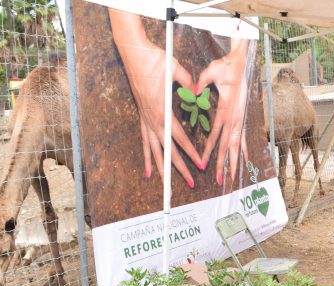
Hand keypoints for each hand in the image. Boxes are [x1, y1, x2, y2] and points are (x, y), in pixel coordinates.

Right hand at [109, 9, 201, 187]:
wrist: (132, 51)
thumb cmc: (154, 58)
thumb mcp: (175, 68)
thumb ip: (188, 81)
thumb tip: (198, 90)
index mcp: (161, 110)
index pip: (179, 137)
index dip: (191, 151)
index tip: (201, 163)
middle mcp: (151, 119)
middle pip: (168, 150)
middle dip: (180, 168)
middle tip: (193, 182)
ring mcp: (145, 119)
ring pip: (155, 151)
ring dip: (164, 169)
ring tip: (170, 186)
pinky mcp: (142, 117)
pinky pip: (145, 142)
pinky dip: (148, 158)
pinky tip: (148, 173)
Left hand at [195, 38, 251, 184]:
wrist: (241, 62)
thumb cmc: (226, 66)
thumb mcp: (212, 71)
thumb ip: (201, 82)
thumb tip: (194, 91)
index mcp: (226, 110)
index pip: (216, 135)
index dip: (210, 150)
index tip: (204, 163)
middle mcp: (235, 118)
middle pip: (229, 146)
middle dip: (225, 164)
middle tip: (222, 181)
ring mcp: (240, 119)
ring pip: (237, 146)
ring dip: (234, 162)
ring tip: (233, 177)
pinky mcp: (242, 117)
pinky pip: (242, 138)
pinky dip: (242, 151)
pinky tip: (244, 161)